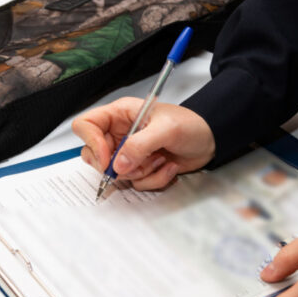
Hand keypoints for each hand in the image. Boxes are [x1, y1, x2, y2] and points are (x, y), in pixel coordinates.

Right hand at [71, 97, 214, 189]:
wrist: (210, 139)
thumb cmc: (191, 124)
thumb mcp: (166, 129)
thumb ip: (140, 145)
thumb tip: (118, 164)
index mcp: (120, 114)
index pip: (86, 125)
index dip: (91, 142)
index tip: (108, 157)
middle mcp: (120, 133)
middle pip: (94, 154)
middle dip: (115, 165)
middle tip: (135, 165)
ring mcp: (129, 153)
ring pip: (116, 173)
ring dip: (142, 171)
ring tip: (161, 158)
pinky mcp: (140, 167)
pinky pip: (134, 182)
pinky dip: (153, 179)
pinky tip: (167, 166)